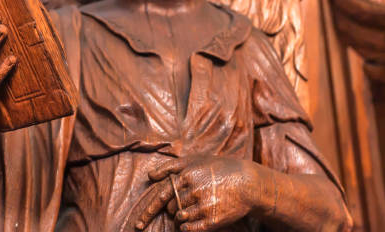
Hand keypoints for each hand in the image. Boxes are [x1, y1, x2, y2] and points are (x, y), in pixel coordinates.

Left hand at [136, 156, 270, 231]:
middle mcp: (192, 191)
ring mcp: (202, 206)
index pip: (160, 196)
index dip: (147, 211)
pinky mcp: (212, 220)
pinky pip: (190, 229)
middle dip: (170, 209)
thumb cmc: (218, 168)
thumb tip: (150, 176)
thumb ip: (170, 167)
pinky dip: (186, 228)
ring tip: (192, 208)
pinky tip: (191, 221)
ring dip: (180, 217)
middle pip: (169, 209)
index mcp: (186, 176)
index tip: (138, 223)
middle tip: (181, 204)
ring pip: (179, 219)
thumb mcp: (194, 160)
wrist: (246, 182)